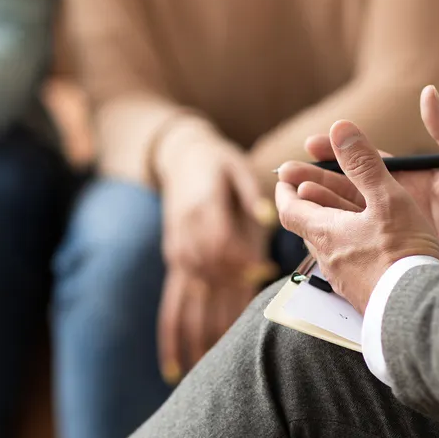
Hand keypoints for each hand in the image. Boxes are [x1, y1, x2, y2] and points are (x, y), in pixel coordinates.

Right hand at [154, 123, 276, 382]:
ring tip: (203, 379)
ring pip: (189, 307)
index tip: (263, 275)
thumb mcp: (236, 167)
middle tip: (243, 359)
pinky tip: (173, 368)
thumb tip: (267, 216)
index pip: (225, 246)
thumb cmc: (219, 164)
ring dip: (196, 342)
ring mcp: (180, 261)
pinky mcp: (176, 268)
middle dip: (224, 320)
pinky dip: (171, 339)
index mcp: (205, 216)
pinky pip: (171, 308)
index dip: (243, 262)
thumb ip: (249, 195)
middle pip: (209, 285)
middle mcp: (189, 244)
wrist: (181, 158)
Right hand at [155, 123, 275, 281]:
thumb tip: (268, 218)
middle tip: (258, 275)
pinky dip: (200, 279)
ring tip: (243, 281)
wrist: (181, 154)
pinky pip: (182, 267)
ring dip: (218, 280)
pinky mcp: (170, 238)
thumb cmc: (217, 160)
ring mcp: (175, 231)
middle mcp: (186, 219)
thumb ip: (252, 193)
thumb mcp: (239, 167)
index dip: (243, 259)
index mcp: (205, 201)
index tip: (264, 266)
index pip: (222, 239)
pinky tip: (218, 283)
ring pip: (194, 267)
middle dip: (234, 274)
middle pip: (208, 258)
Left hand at [276, 120, 438, 313]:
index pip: (290, 208)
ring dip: (331, 225)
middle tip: (309, 186)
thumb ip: (363, 163)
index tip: (286, 175)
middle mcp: (328, 258)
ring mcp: (345, 279)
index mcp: (325, 232)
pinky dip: (352, 246)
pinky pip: (350, 264)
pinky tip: (368, 246)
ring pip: (330, 245)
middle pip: (309, 226)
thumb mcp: (387, 199)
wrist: (420, 311)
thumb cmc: (403, 253)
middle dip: (310, 202)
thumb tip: (339, 128)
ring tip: (340, 212)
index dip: (286, 188)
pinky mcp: (363, 294)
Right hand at [277, 86, 438, 276]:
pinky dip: (337, 246)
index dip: (338, 152)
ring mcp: (402, 236)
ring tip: (287, 205)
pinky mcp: (403, 262)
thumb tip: (426, 94)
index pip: (369, 162)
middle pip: (350, 191)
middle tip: (284, 176)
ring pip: (349, 221)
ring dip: (318, 211)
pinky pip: (363, 252)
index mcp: (419, 179)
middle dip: (316, 181)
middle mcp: (405, 205)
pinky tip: (315, 245)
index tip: (311, 143)